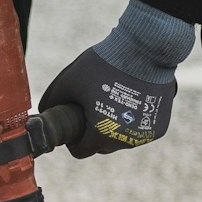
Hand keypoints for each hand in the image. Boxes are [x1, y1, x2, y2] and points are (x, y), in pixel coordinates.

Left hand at [42, 0, 194, 157]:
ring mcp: (144, 136)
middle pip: (101, 147)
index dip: (73, 139)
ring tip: (112, 103)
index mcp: (100, 134)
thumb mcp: (69, 81)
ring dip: (114, 129)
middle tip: (93, 109)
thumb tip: (43, 113)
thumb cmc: (104, 64)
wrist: (146, 49)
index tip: (75, 123)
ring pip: (121, 140)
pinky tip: (130, 103)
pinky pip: (139, 132)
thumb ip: (52, 101)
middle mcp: (124, 140)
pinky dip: (133, 123)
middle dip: (94, 133)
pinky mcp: (159, 128)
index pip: (80, 151)